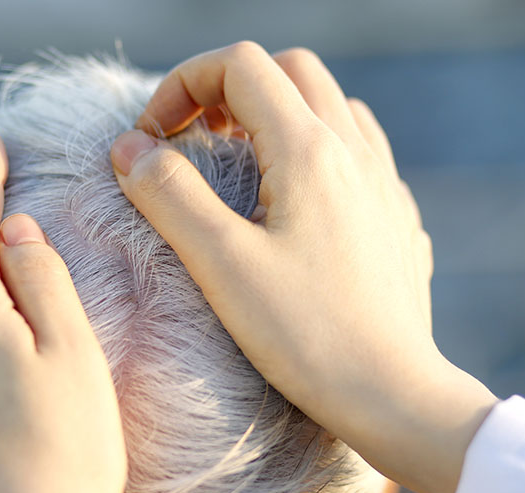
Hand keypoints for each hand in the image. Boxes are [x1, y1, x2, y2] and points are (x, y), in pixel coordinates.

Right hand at [109, 43, 496, 492]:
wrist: (393, 394)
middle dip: (230, 89)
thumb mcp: (222, 265)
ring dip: (276, 115)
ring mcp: (384, 183)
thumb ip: (169, 196)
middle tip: (194, 142)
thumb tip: (129, 147)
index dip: (183, 83)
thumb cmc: (307, 336)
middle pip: (290, 71)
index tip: (154, 139)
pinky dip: (315, 151)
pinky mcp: (395, 219)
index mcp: (309, 150)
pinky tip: (294, 204)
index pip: (241, 65)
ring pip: (330, 106)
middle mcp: (355, 152)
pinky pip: (358, 152)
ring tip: (239, 167)